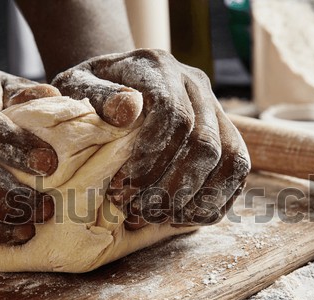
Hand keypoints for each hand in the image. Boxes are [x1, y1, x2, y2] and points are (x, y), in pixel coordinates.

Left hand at [51, 49, 250, 228]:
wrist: (113, 85)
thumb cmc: (88, 95)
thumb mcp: (76, 87)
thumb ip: (97, 97)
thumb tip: (126, 110)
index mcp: (159, 67)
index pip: (174, 115)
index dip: (152, 159)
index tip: (122, 188)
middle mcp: (195, 84)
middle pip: (205, 143)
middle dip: (171, 188)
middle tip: (136, 212)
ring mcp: (215, 108)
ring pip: (231, 160)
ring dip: (194, 199)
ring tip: (157, 217)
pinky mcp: (225, 133)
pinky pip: (237, 173)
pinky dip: (212, 202)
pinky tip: (179, 216)